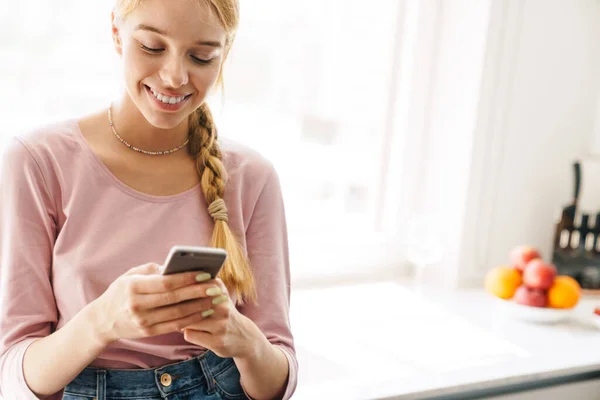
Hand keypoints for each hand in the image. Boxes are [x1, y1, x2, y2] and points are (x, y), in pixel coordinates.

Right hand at [91, 263, 218, 344]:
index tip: (205, 274)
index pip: (165, 283)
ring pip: (177, 314)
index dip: (187, 279)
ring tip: (215, 299)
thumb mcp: (130, 275)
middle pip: (174, 298)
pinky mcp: (148, 332)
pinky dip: (192, 319)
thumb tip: (177, 267)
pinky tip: (205, 311)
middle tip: (216, 286)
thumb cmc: (121, 291)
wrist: (102, 320)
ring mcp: (143, 321)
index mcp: (133, 287)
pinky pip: (175, 325)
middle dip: (198, 292)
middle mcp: (137, 305)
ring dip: (199, 306)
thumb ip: (153, 270)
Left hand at [181, 278, 258, 358]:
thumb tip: (174, 280)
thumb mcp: (218, 294)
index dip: (181, 288)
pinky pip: (189, 334)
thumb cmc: (223, 313)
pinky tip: (194, 332)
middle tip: (174, 309)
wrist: (245, 337)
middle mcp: (223, 306)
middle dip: (178, 306)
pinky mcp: (217, 342)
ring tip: (184, 320)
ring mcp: (221, 325)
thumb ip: (201, 285)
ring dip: (182, 321)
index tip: (174, 289)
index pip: (194, 285)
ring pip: (187, 320)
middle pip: (188, 303)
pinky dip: (188, 333)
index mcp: (220, 290)